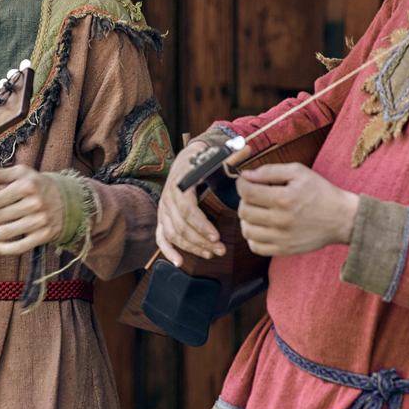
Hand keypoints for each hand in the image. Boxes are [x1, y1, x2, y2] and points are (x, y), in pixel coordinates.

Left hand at [0, 166, 63, 254]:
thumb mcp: (21, 173)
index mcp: (27, 185)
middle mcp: (34, 203)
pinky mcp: (44, 235)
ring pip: (8, 232)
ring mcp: (40, 221)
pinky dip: (5, 249)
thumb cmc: (38, 184)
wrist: (68, 199)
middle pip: (1, 216)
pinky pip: (21, 246)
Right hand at [156, 140, 226, 267]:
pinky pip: (161, 237)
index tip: (217, 236)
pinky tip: (179, 262)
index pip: (188, 210)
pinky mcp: (162, 218)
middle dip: (201, 241)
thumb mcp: (216, 156)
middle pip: (181, 226)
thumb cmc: (204, 161)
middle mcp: (168, 197)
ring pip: (173, 234)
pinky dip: (168, 251)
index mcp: (180, 183)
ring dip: (191, 247)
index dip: (201, 225)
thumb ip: (231, 156)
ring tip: (211, 253)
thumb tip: (247, 146)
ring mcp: (163, 209)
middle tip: (220, 250)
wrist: (186, 160)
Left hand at [237, 163, 358, 256]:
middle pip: (244, 211)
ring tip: (256, 212)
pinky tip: (261, 227)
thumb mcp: (299, 172)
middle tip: (254, 196)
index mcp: (284, 199)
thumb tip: (246, 175)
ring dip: (246, 219)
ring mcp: (281, 238)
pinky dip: (253, 237)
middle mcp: (280, 220)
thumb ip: (271, 171)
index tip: (245, 182)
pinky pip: (256, 247)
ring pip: (247, 231)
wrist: (342, 218)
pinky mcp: (284, 250)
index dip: (241, 184)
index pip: (247, 192)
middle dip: (244, 200)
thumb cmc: (321, 192)